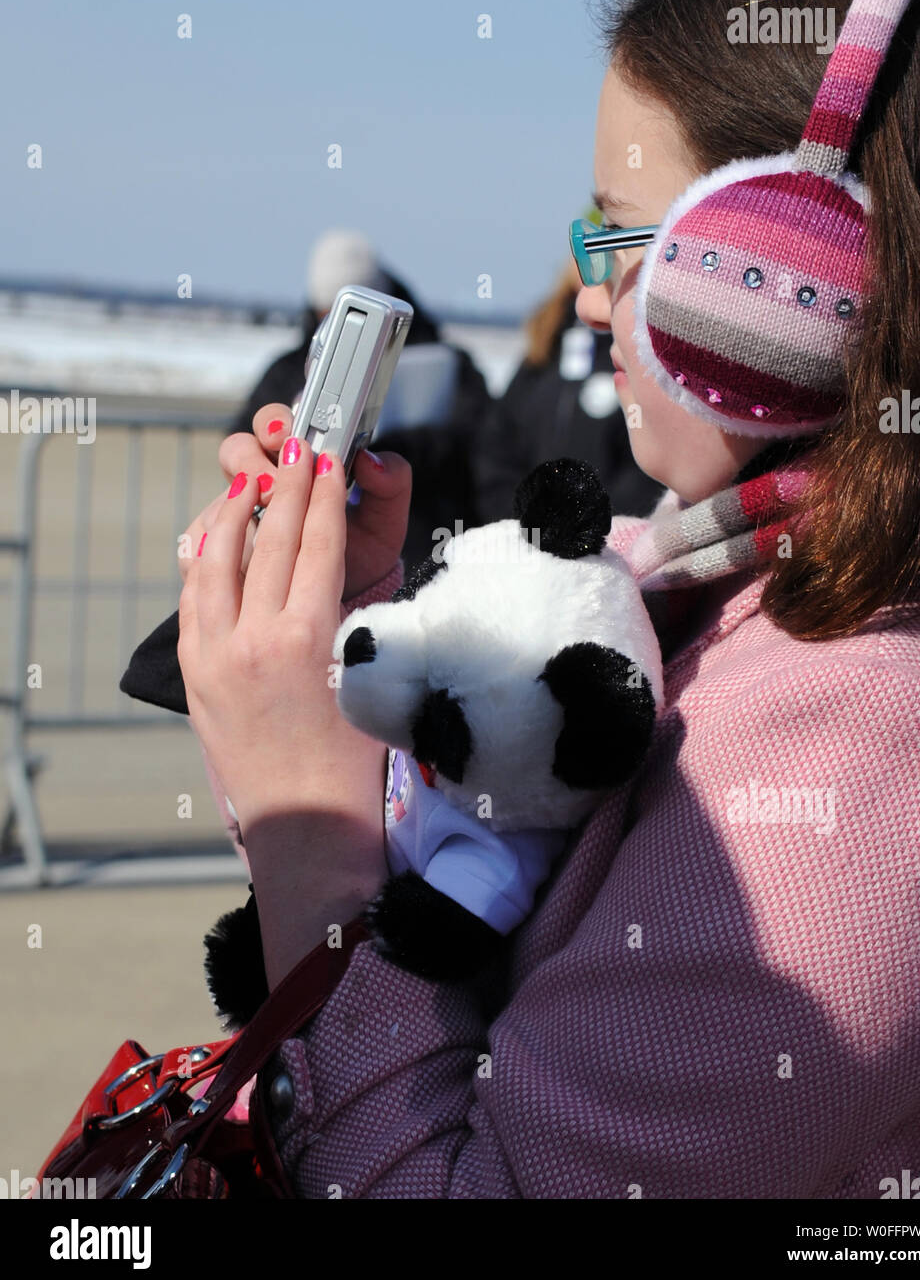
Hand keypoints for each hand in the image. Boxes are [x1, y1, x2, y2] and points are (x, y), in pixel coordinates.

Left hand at [177, 438, 388, 848]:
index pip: (315, 544)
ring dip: (233, 514)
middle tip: (295, 446)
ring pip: (216, 562)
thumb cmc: (352, 769)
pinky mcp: (195, 675)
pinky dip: (203, 560)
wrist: (306, 833)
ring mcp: (214, 656)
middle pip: (268, 541)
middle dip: (284, 487)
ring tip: (249, 480)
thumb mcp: (368, 683)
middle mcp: (252, 639)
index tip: (327, 459)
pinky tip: (212, 539)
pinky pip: (192, 599)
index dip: (322, 495)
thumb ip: (353, 622)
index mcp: (305, 639)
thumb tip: (340, 575)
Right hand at [180, 404, 411, 599]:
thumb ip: (390, 484)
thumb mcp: (384, 523)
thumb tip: (370, 461)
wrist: (340, 610)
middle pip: (236, 450)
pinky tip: (240, 562)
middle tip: (272, 485)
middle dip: (252, 462)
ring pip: (218, 496)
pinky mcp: (216, 549)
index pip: (277, 425)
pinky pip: (201, 540)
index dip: (276, 424)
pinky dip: (216, 545)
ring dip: (235, 509)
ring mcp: (234, 514)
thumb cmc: (360, 558)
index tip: (289, 438)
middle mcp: (264, 480)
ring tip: (263, 527)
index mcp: (301, 463)